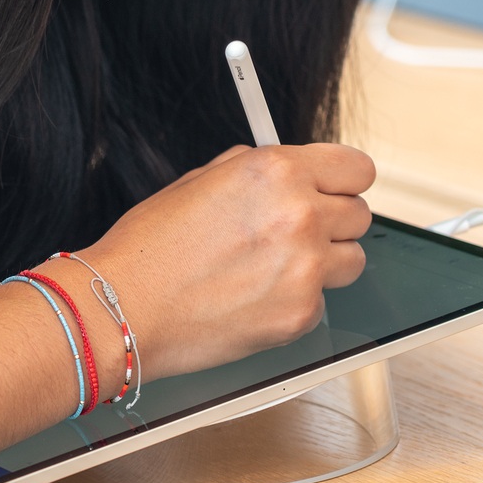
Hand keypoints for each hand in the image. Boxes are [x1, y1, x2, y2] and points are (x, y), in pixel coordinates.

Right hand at [81, 143, 373, 378]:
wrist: (123, 307)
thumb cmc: (150, 247)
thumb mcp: (200, 180)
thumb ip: (255, 170)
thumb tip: (286, 170)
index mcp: (277, 172)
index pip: (356, 168)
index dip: (344, 178)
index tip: (336, 188)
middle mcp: (300, 215)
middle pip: (359, 214)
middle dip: (333, 220)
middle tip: (298, 231)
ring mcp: (306, 269)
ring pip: (352, 260)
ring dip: (325, 262)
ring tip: (278, 267)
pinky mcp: (300, 315)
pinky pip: (322, 301)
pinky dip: (297, 300)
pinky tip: (256, 297)